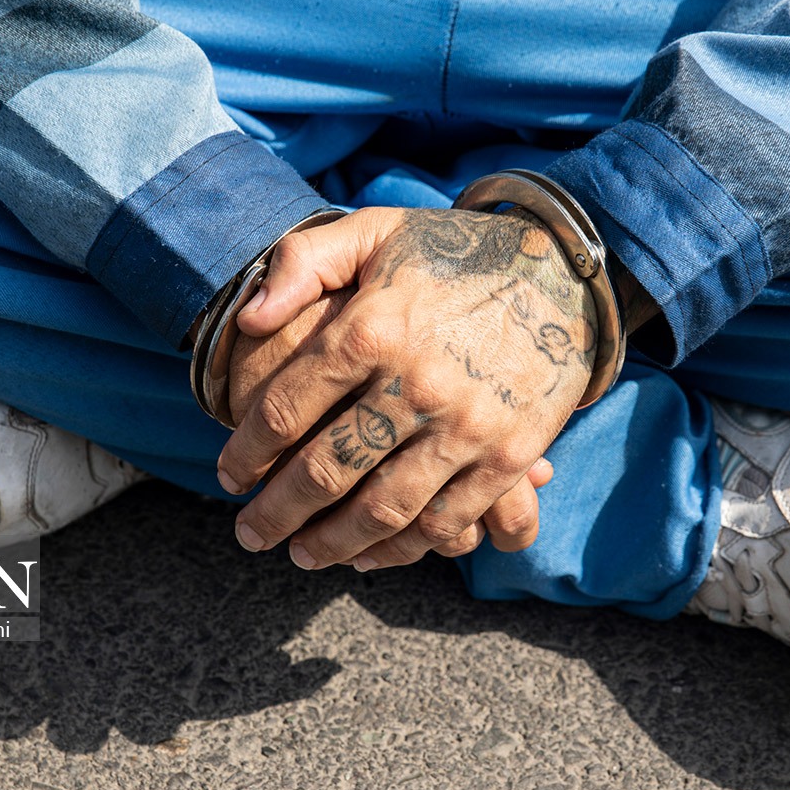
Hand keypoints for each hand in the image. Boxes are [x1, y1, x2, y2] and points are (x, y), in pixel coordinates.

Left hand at [224, 284, 556, 562]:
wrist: (562, 272)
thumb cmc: (452, 254)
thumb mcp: (374, 232)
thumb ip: (302, 262)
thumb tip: (246, 319)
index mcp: (375, 327)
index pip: (288, 406)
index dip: (248, 451)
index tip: (228, 477)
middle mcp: (418, 382)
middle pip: (327, 469)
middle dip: (277, 512)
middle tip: (249, 534)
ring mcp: (468, 425)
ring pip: (384, 509)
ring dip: (333, 543)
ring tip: (302, 556)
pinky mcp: (509, 456)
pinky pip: (448, 521)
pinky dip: (404, 549)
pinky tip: (370, 556)